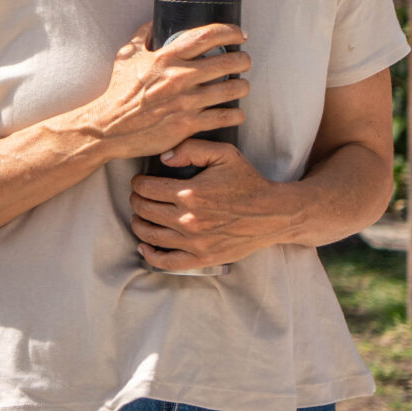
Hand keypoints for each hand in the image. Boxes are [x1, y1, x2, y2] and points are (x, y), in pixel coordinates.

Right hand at [76, 22, 250, 163]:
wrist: (108, 128)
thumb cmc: (117, 93)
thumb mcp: (125, 57)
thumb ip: (142, 37)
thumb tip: (153, 22)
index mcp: (165, 58)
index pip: (207, 36)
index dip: (230, 31)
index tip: (239, 34)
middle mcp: (179, 78)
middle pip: (228, 61)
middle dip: (243, 59)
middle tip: (244, 61)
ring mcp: (186, 102)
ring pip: (232, 89)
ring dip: (242, 86)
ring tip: (241, 86)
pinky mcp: (188, 124)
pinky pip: (224, 117)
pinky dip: (235, 114)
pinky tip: (234, 112)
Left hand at [129, 140, 294, 269]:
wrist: (275, 213)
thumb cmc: (248, 182)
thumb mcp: (224, 154)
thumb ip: (191, 149)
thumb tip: (163, 158)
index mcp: (190, 193)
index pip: (145, 188)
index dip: (138, 182)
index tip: (140, 181)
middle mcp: (188, 219)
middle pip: (143, 210)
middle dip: (136, 200)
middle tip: (139, 196)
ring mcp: (194, 241)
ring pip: (149, 235)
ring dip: (138, 224)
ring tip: (140, 216)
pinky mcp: (203, 257)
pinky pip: (167, 261)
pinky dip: (150, 255)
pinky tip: (144, 246)